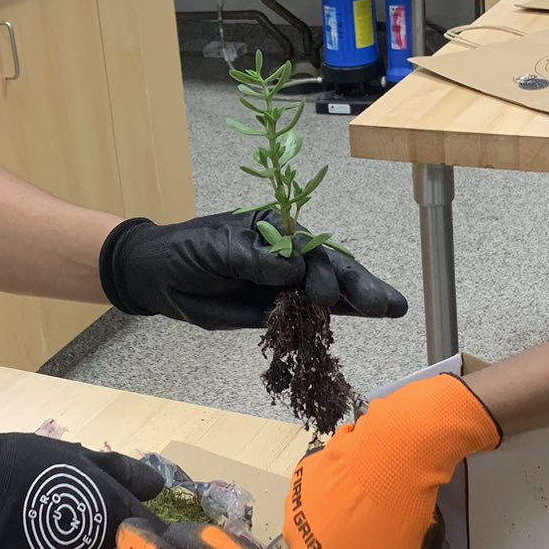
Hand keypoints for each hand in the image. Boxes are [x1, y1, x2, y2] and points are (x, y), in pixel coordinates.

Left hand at [99, 211, 407, 329]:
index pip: (312, 250)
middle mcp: (288, 255)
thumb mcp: (218, 250)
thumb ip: (255, 261)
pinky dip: (338, 316)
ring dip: (358, 301)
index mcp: (276, 231)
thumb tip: (294, 273)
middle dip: (358, 287)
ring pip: (329, 291)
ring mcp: (285, 283)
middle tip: (387, 306)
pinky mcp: (276, 309)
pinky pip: (310, 313)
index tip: (330, 295)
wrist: (157, 276)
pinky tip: (367, 317)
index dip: (329, 271)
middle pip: (330, 270)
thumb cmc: (186, 252)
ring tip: (391, 310)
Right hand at [284, 374, 500, 548]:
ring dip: (336, 511)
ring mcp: (296, 494)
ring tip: (370, 500)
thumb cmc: (389, 519)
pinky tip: (364, 476)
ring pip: (316, 513)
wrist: (390, 455)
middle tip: (371, 531)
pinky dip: (338, 483)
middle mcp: (291, 529)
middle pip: (314, 546)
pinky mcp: (307, 464)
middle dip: (337, 542)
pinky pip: (322, 483)